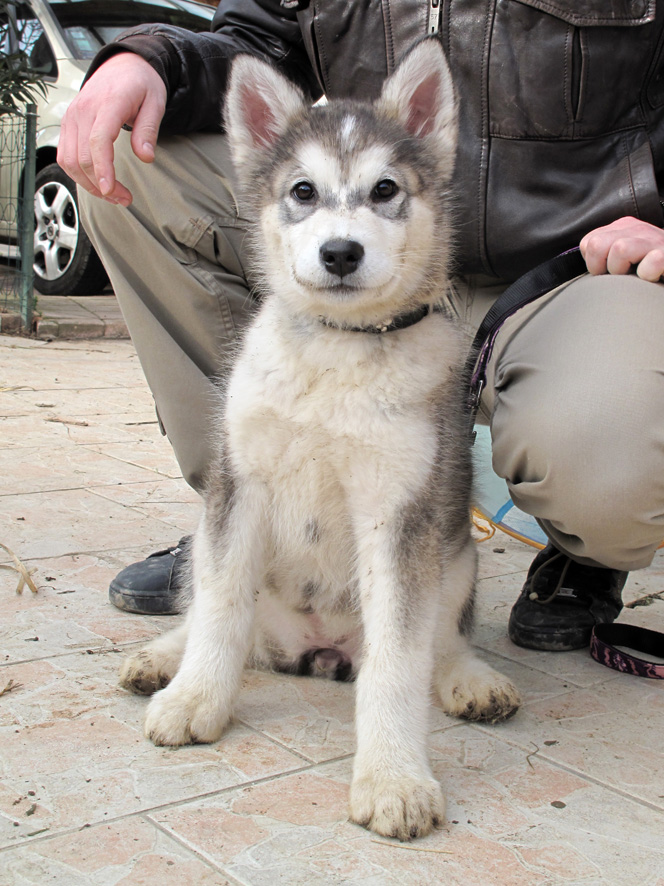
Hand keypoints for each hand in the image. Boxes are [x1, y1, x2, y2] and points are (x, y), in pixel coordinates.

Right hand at [57, 53, 166, 205]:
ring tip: (112, 195)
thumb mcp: (155, 103)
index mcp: (108, 103)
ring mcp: (73, 116)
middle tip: (124, 199)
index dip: (102, 168)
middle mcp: (84, 109)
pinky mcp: (69, 123)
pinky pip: (65, 155)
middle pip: (83, 156)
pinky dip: (78, 174)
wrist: (123, 65)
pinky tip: (96, 183)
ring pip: (70, 160)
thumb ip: (148, 130)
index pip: (98, 140)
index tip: (109, 189)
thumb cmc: (140, 84)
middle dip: (101, 185)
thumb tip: (146, 156)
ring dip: (88, 184)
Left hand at [580, 216, 663, 281]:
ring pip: (620, 250)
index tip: (609, 272)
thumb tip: (589, 266)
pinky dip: (647, 276)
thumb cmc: (651, 268)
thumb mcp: (626, 258)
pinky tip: (653, 278)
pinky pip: (649, 264)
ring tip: (636, 276)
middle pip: (597, 245)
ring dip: (624, 271)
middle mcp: (638, 229)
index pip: (588, 243)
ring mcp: (655, 240)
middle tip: (621, 275)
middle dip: (604, 268)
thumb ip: (605, 256)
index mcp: (624, 227)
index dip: (594, 264)